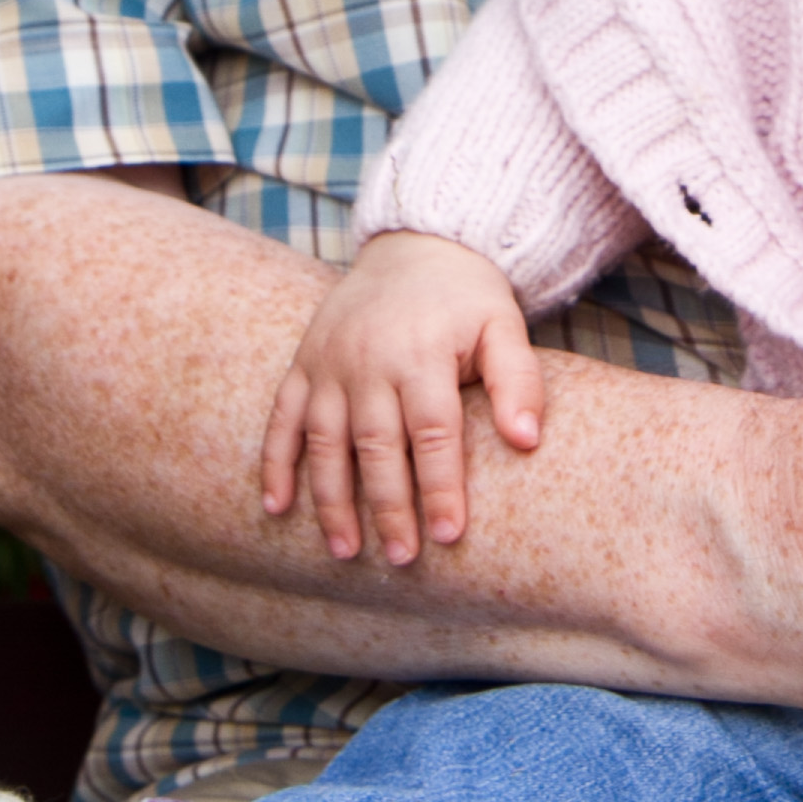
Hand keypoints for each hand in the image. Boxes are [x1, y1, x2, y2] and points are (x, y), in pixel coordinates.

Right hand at [262, 234, 545, 563]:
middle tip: (402, 558)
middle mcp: (368, 361)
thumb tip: (527, 441)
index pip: (434, 433)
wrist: (415, 244)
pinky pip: (282, 417)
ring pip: (325, 441)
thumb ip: (519, 381)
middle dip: (388, 506)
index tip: (449, 535)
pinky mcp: (303, 363)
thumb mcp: (503, 325)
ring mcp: (329, 363)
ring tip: (344, 550)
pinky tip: (276, 507)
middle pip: (377, 446)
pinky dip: (275, 463)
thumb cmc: (466, 297)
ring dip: (330, 499)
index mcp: (421, 354)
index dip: (441, 487)